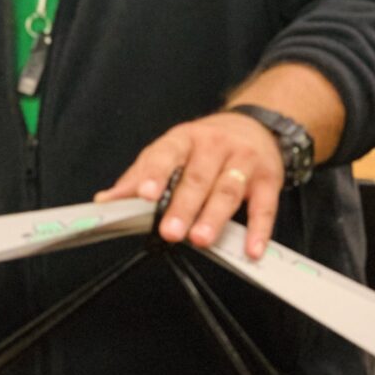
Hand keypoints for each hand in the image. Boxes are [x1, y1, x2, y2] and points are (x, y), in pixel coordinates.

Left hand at [95, 112, 283, 258]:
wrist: (255, 126)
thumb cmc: (205, 146)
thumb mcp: (170, 152)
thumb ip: (139, 178)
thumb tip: (106, 201)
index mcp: (184, 139)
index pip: (166, 155)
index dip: (155, 175)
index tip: (145, 194)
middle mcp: (214, 147)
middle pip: (197, 178)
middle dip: (183, 206)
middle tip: (170, 231)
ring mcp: (243, 161)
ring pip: (228, 190)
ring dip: (214, 216)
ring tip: (201, 239)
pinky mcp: (268, 179)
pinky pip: (264, 206)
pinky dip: (258, 229)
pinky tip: (251, 248)